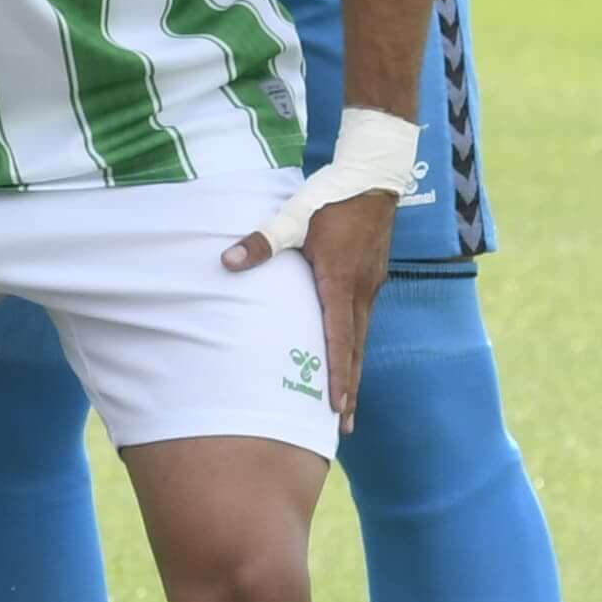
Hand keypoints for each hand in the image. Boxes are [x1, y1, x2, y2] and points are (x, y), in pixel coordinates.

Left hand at [233, 188, 390, 423]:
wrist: (374, 175)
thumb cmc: (331, 196)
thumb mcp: (293, 214)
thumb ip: (261, 240)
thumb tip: (227, 262)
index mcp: (340, 281)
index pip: (339, 338)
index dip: (338, 375)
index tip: (337, 408)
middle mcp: (360, 290)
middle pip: (354, 348)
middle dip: (350, 389)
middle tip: (344, 426)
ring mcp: (370, 285)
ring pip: (361, 337)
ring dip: (354, 370)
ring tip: (347, 404)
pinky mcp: (372, 277)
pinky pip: (362, 320)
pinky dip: (355, 345)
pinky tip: (348, 356)